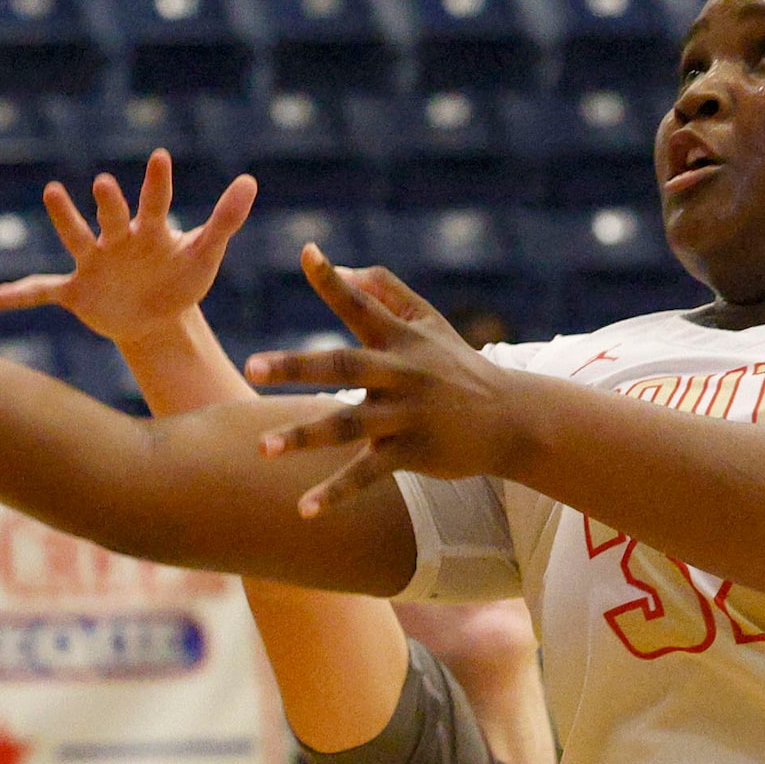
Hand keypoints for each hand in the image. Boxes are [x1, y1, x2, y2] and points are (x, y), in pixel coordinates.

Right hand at [0, 150, 256, 348]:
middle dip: (109, 203)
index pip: (156, 203)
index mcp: (150, 231)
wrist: (156, 319)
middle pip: (112, 216)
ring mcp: (93, 262)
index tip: (161, 157)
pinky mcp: (75, 291)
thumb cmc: (180, 280)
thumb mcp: (205, 254)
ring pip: (75, 238)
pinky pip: (42, 291)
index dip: (159, 183)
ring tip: (53, 192)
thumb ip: (225, 219)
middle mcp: (116, 239)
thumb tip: (250, 179)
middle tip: (106, 184)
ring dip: (65, 218)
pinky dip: (19, 296)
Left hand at [243, 249, 523, 511]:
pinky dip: (337, 492)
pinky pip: (368, 474)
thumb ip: (386, 290)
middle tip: (252, 367)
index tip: (307, 253)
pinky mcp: (412, 452)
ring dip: (304, 436)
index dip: (334, 280)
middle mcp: (400, 372)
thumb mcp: (430, 321)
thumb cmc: (459, 365)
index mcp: (400, 338)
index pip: (362, 303)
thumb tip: (342, 267)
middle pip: (343, 365)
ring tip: (262, 448)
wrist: (512, 418)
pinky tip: (304, 510)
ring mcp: (406, 414)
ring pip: (348, 424)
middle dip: (296, 366)